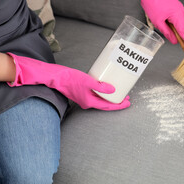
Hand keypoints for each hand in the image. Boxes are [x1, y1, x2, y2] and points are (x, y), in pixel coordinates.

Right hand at [7, 53, 130, 110]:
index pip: (107, 106)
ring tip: (119, 93)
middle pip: (105, 104)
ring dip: (110, 97)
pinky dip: (103, 93)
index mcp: (89, 102)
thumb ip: (100, 86)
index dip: (119, 105)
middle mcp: (87, 102)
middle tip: (126, 98)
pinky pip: (96, 94)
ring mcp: (85, 97)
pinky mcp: (82, 92)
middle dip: (116, 102)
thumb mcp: (87, 81)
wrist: (56, 77)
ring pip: (101, 99)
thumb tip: (113, 90)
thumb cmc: (69, 79)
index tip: (127, 103)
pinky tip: (107, 87)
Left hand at [107, 0, 183, 51]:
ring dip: (178, 28)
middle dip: (182, 35)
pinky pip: (179, 16)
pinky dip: (176, 22)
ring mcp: (179, 8)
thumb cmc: (152, 3)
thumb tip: (174, 40)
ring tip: (166, 28)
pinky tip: (166, 21)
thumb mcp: (158, 22)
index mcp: (178, 17)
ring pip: (183, 22)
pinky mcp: (176, 6)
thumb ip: (167, 33)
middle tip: (174, 39)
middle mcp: (181, 12)